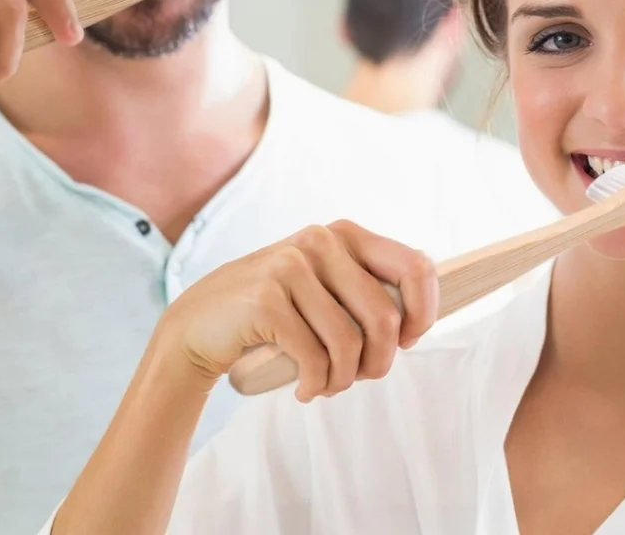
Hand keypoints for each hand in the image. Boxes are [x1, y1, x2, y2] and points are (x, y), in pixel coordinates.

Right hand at [160, 220, 439, 401]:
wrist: (200, 323)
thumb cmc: (276, 313)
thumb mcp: (325, 288)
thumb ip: (367, 292)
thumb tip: (418, 321)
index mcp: (345, 234)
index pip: (416, 266)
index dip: (424, 312)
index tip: (407, 341)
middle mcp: (321, 241)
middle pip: (385, 316)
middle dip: (379, 362)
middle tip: (360, 376)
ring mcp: (291, 266)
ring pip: (350, 343)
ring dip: (343, 379)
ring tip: (327, 384)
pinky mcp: (266, 298)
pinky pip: (314, 357)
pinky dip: (315, 384)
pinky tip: (304, 389)